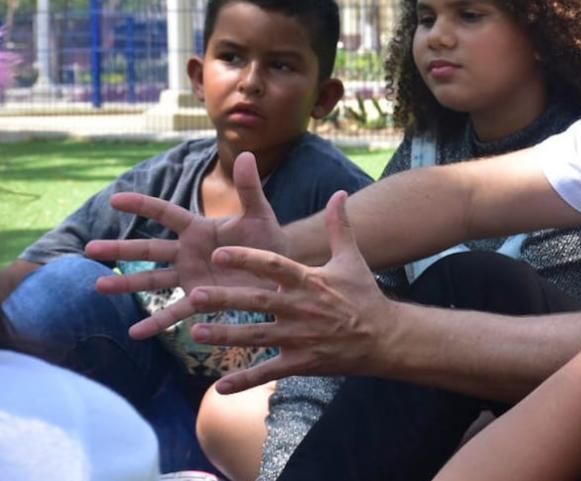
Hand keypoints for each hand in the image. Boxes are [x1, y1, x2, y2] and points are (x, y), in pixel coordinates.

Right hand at [86, 151, 288, 338]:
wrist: (280, 270)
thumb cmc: (267, 238)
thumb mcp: (260, 213)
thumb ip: (249, 187)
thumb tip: (244, 154)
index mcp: (199, 228)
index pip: (165, 213)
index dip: (142, 206)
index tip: (115, 198)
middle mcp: (188, 252)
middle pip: (148, 250)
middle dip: (120, 250)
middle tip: (89, 249)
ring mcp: (190, 276)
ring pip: (153, 280)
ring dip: (126, 284)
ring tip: (99, 286)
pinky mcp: (200, 298)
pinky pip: (174, 311)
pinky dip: (156, 323)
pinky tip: (134, 334)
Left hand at [184, 189, 396, 393]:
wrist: (385, 338)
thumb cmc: (364, 295)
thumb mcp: (352, 258)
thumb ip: (339, 226)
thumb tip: (339, 193)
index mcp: (310, 281)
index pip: (274, 266)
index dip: (246, 259)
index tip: (219, 252)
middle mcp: (302, 309)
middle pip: (257, 302)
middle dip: (225, 300)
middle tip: (194, 296)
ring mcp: (301, 338)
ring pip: (257, 337)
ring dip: (226, 336)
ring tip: (195, 332)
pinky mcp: (302, 362)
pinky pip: (269, 372)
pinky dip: (245, 381)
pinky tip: (220, 387)